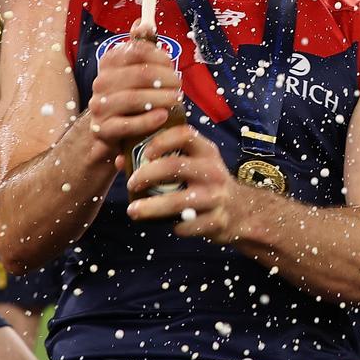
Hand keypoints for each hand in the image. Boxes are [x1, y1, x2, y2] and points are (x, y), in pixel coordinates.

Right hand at [87, 32, 181, 160]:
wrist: (111, 130)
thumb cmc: (130, 94)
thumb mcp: (135, 69)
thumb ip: (141, 47)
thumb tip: (143, 23)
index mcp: (109, 62)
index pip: (136, 51)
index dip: (159, 56)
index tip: (172, 65)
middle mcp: (101, 82)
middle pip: (139, 74)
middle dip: (165, 78)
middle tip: (179, 85)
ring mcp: (99, 106)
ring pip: (133, 99)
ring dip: (160, 98)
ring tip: (176, 99)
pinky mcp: (103, 130)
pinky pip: (127, 125)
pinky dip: (147, 120)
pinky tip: (163, 116)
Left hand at [124, 125, 241, 240]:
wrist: (239, 211)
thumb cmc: (204, 181)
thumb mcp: (194, 162)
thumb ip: (163, 157)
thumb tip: (119, 159)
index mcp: (206, 151)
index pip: (184, 135)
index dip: (161, 140)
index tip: (143, 152)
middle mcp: (213, 171)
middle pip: (174, 167)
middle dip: (146, 174)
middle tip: (130, 183)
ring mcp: (215, 198)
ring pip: (177, 201)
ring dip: (150, 207)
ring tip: (132, 210)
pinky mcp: (215, 222)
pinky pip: (185, 225)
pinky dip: (170, 225)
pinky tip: (162, 223)